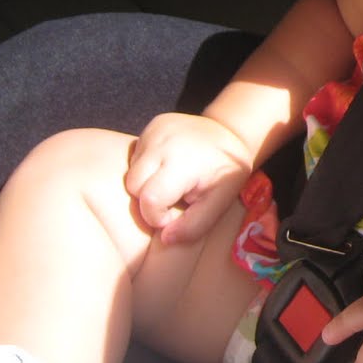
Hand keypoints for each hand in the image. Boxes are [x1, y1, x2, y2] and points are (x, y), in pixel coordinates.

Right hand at [125, 112, 252, 243]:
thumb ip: (194, 225)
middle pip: (133, 185)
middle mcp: (163, 141)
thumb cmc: (225, 172)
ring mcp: (155, 129)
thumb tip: (165, 238)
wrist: (231, 134)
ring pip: (131, 170)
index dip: (157, 216)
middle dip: (148, 200)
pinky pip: (136, 155)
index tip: (174, 214)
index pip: (150, 199)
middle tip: (173, 198)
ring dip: (146, 183)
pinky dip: (147, 166)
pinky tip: (167, 165)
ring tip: (171, 180)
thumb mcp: (219, 202)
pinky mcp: (152, 124)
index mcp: (182, 162)